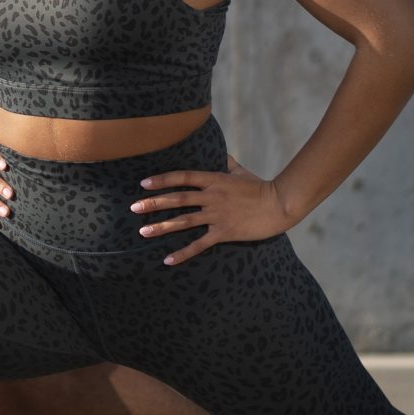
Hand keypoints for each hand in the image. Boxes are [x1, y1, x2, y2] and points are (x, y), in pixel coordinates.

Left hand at [131, 155, 293, 264]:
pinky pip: (200, 244)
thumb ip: (228, 163)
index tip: (143, 183)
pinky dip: (183, 253)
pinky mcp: (225, 232)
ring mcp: (217, 215)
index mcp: (214, 180)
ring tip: (143, 232)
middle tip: (133, 208)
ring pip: (184, 221)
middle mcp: (212, 196)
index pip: (182, 177)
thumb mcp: (241, 172)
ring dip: (162, 227)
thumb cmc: (261, 187)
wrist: (280, 204)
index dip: (162, 180)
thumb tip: (221, 154)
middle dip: (153, 203)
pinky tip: (167, 260)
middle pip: (177, 199)